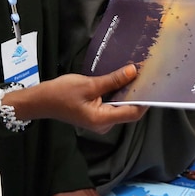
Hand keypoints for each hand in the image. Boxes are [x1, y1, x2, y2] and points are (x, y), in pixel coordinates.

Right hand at [8, 68, 147, 132]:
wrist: (40, 101)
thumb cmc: (61, 93)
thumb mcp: (89, 84)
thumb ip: (113, 80)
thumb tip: (133, 72)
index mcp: (102, 120)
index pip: (133, 113)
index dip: (145, 100)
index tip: (154, 85)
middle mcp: (104, 124)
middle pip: (128, 110)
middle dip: (138, 94)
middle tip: (147, 75)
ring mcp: (100, 121)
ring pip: (121, 107)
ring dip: (128, 92)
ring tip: (136, 75)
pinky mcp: (96, 115)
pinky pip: (112, 105)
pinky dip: (118, 94)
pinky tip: (122, 80)